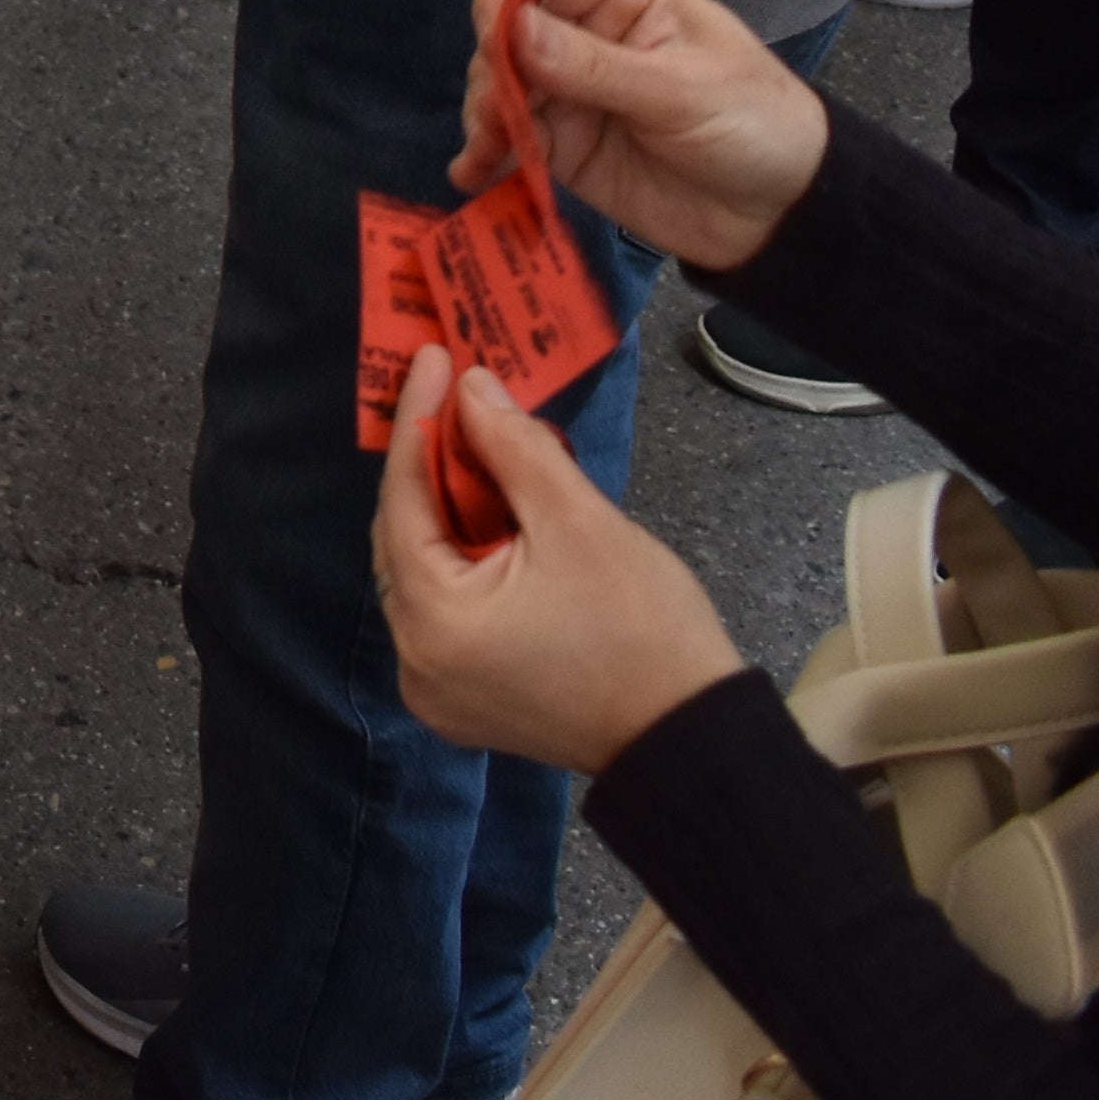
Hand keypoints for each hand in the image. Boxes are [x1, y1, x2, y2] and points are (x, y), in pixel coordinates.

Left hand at [374, 350, 749, 774]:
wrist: (695, 739)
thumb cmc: (644, 632)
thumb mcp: (579, 522)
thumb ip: (514, 448)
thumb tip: (472, 390)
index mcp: (432, 621)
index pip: (403, 497)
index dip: (419, 421)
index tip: (433, 360)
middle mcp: (416, 662)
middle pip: (406, 536)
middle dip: (434, 464)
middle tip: (457, 398)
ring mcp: (438, 690)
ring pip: (427, 572)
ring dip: (452, 512)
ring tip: (483, 448)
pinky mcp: (468, 702)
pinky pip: (448, 611)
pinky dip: (465, 562)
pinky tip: (495, 517)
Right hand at [454, 0, 830, 277]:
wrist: (782, 215)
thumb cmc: (755, 125)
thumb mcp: (683, 92)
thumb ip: (595, 65)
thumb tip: (510, 29)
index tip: (495, 49)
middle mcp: (587, 31)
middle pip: (506, 28)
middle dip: (490, 69)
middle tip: (496, 117)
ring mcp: (571, 89)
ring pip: (497, 83)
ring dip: (482, 114)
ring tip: (488, 153)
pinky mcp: (563, 142)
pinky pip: (509, 139)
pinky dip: (485, 155)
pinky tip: (473, 174)